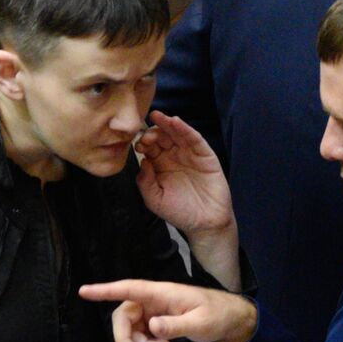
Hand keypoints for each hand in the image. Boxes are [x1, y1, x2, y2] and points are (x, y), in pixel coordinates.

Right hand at [80, 278, 256, 341]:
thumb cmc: (217, 315)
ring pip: (131, 329)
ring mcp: (153, 311)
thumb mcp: (200, 323)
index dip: (105, 290)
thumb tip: (152, 327)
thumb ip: (176, 326)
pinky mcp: (155, 322)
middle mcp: (152, 300)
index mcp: (161, 293)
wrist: (230, 320)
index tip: (83, 291)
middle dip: (125, 339)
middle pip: (123, 316)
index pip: (128, 288)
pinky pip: (140, 335)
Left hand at [135, 111, 233, 234]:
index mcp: (160, 165)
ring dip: (167, 124)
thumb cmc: (180, 212)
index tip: (138, 144)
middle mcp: (174, 156)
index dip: (143, 143)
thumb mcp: (154, 199)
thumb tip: (142, 162)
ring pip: (177, 133)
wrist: (204, 224)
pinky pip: (194, 138)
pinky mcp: (205, 155)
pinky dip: (185, 129)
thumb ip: (144, 182)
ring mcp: (190, 154)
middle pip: (162, 137)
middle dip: (153, 132)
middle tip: (146, 134)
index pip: (150, 147)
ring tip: (158, 117)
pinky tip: (176, 122)